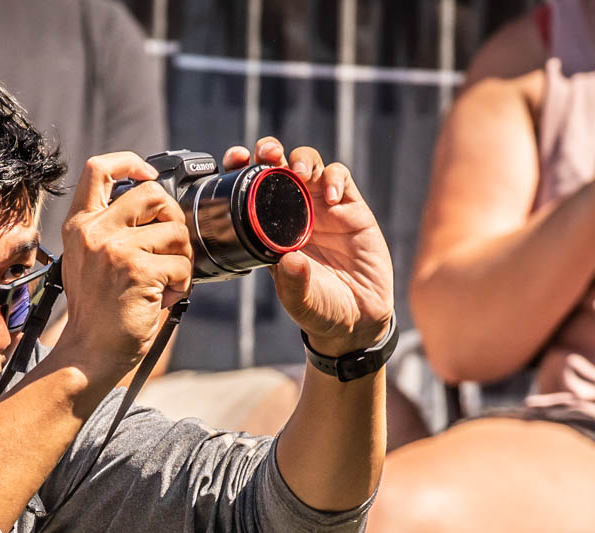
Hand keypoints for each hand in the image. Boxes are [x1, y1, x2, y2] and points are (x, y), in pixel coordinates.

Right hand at [58, 152, 192, 383]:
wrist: (89, 352)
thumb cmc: (96, 312)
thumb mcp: (87, 260)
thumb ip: (109, 229)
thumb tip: (154, 204)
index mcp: (80, 225)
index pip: (98, 168)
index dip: (130, 162)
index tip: (148, 176)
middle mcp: (94, 231)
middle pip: (152, 193)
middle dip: (173, 219)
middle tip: (169, 247)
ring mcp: (115, 249)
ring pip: (176, 232)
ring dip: (181, 260)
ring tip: (164, 282)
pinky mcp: (137, 270)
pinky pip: (182, 265)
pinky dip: (181, 284)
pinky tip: (163, 297)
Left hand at [221, 137, 393, 352]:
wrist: (358, 318)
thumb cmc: (320, 308)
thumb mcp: (299, 300)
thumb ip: (292, 282)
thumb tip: (289, 260)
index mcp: (270, 230)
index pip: (250, 190)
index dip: (241, 169)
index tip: (236, 159)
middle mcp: (294, 212)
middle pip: (278, 166)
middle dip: (270, 151)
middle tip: (268, 154)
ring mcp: (323, 208)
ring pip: (308, 164)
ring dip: (302, 159)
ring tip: (299, 172)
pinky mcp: (351, 208)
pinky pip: (340, 177)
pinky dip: (334, 178)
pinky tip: (331, 199)